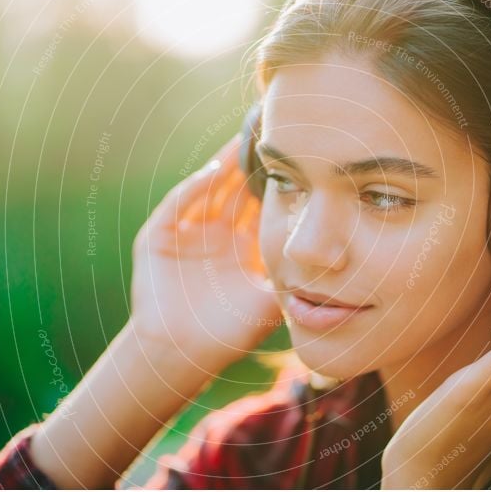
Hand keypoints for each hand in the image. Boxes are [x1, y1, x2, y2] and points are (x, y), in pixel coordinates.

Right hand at [129, 133, 282, 370]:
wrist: (184, 354)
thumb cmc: (228, 332)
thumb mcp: (268, 300)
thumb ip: (293, 279)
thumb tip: (332, 263)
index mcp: (239, 246)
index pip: (256, 206)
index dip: (271, 185)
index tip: (292, 160)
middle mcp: (213, 235)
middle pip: (233, 190)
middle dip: (248, 165)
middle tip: (266, 136)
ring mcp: (185, 234)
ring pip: (206, 190)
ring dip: (223, 168)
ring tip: (241, 143)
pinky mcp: (157, 239)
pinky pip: (176, 207)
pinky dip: (192, 189)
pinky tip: (212, 174)